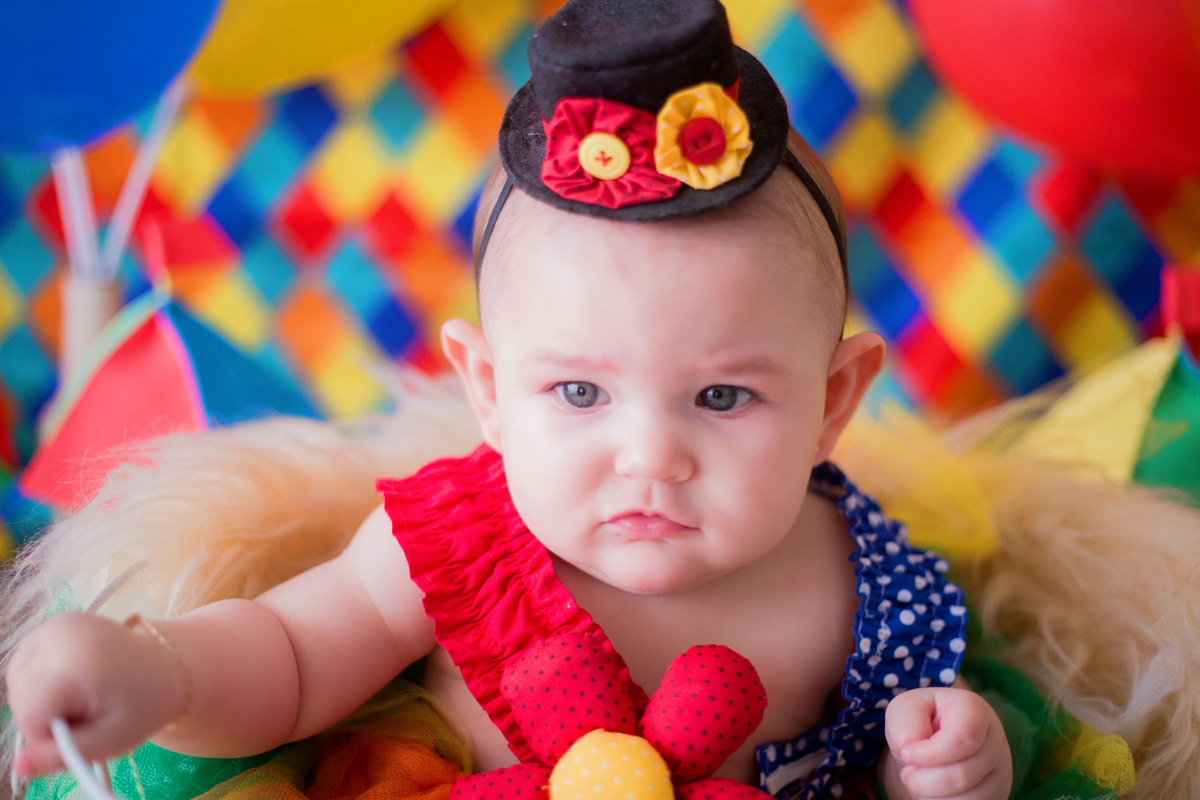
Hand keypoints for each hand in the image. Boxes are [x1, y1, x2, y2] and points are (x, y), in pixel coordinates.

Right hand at [5, 611, 189, 778]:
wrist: (167, 665)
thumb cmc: (143, 703)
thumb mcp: (111, 739)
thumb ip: (63, 754)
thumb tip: (19, 766)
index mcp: (77, 661)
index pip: (28, 712)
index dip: (47, 733)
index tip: (81, 729)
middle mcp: (61, 634)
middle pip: (19, 695)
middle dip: (43, 715)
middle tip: (86, 713)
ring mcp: (57, 624)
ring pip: (17, 679)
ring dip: (39, 697)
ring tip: (81, 696)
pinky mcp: (55, 622)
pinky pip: (25, 662)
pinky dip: (39, 679)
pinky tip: (71, 681)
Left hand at [881, 687, 1011, 799]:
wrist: (933, 740)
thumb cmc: (920, 721)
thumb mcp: (906, 709)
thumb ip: (905, 725)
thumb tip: (910, 750)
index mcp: (973, 710)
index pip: (963, 738)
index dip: (930, 754)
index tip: (906, 753)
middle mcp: (995, 740)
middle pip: (963, 775)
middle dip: (923, 781)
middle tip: (907, 773)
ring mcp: (1000, 770)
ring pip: (968, 799)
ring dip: (932, 796)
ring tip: (920, 781)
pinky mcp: (998, 793)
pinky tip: (934, 792)